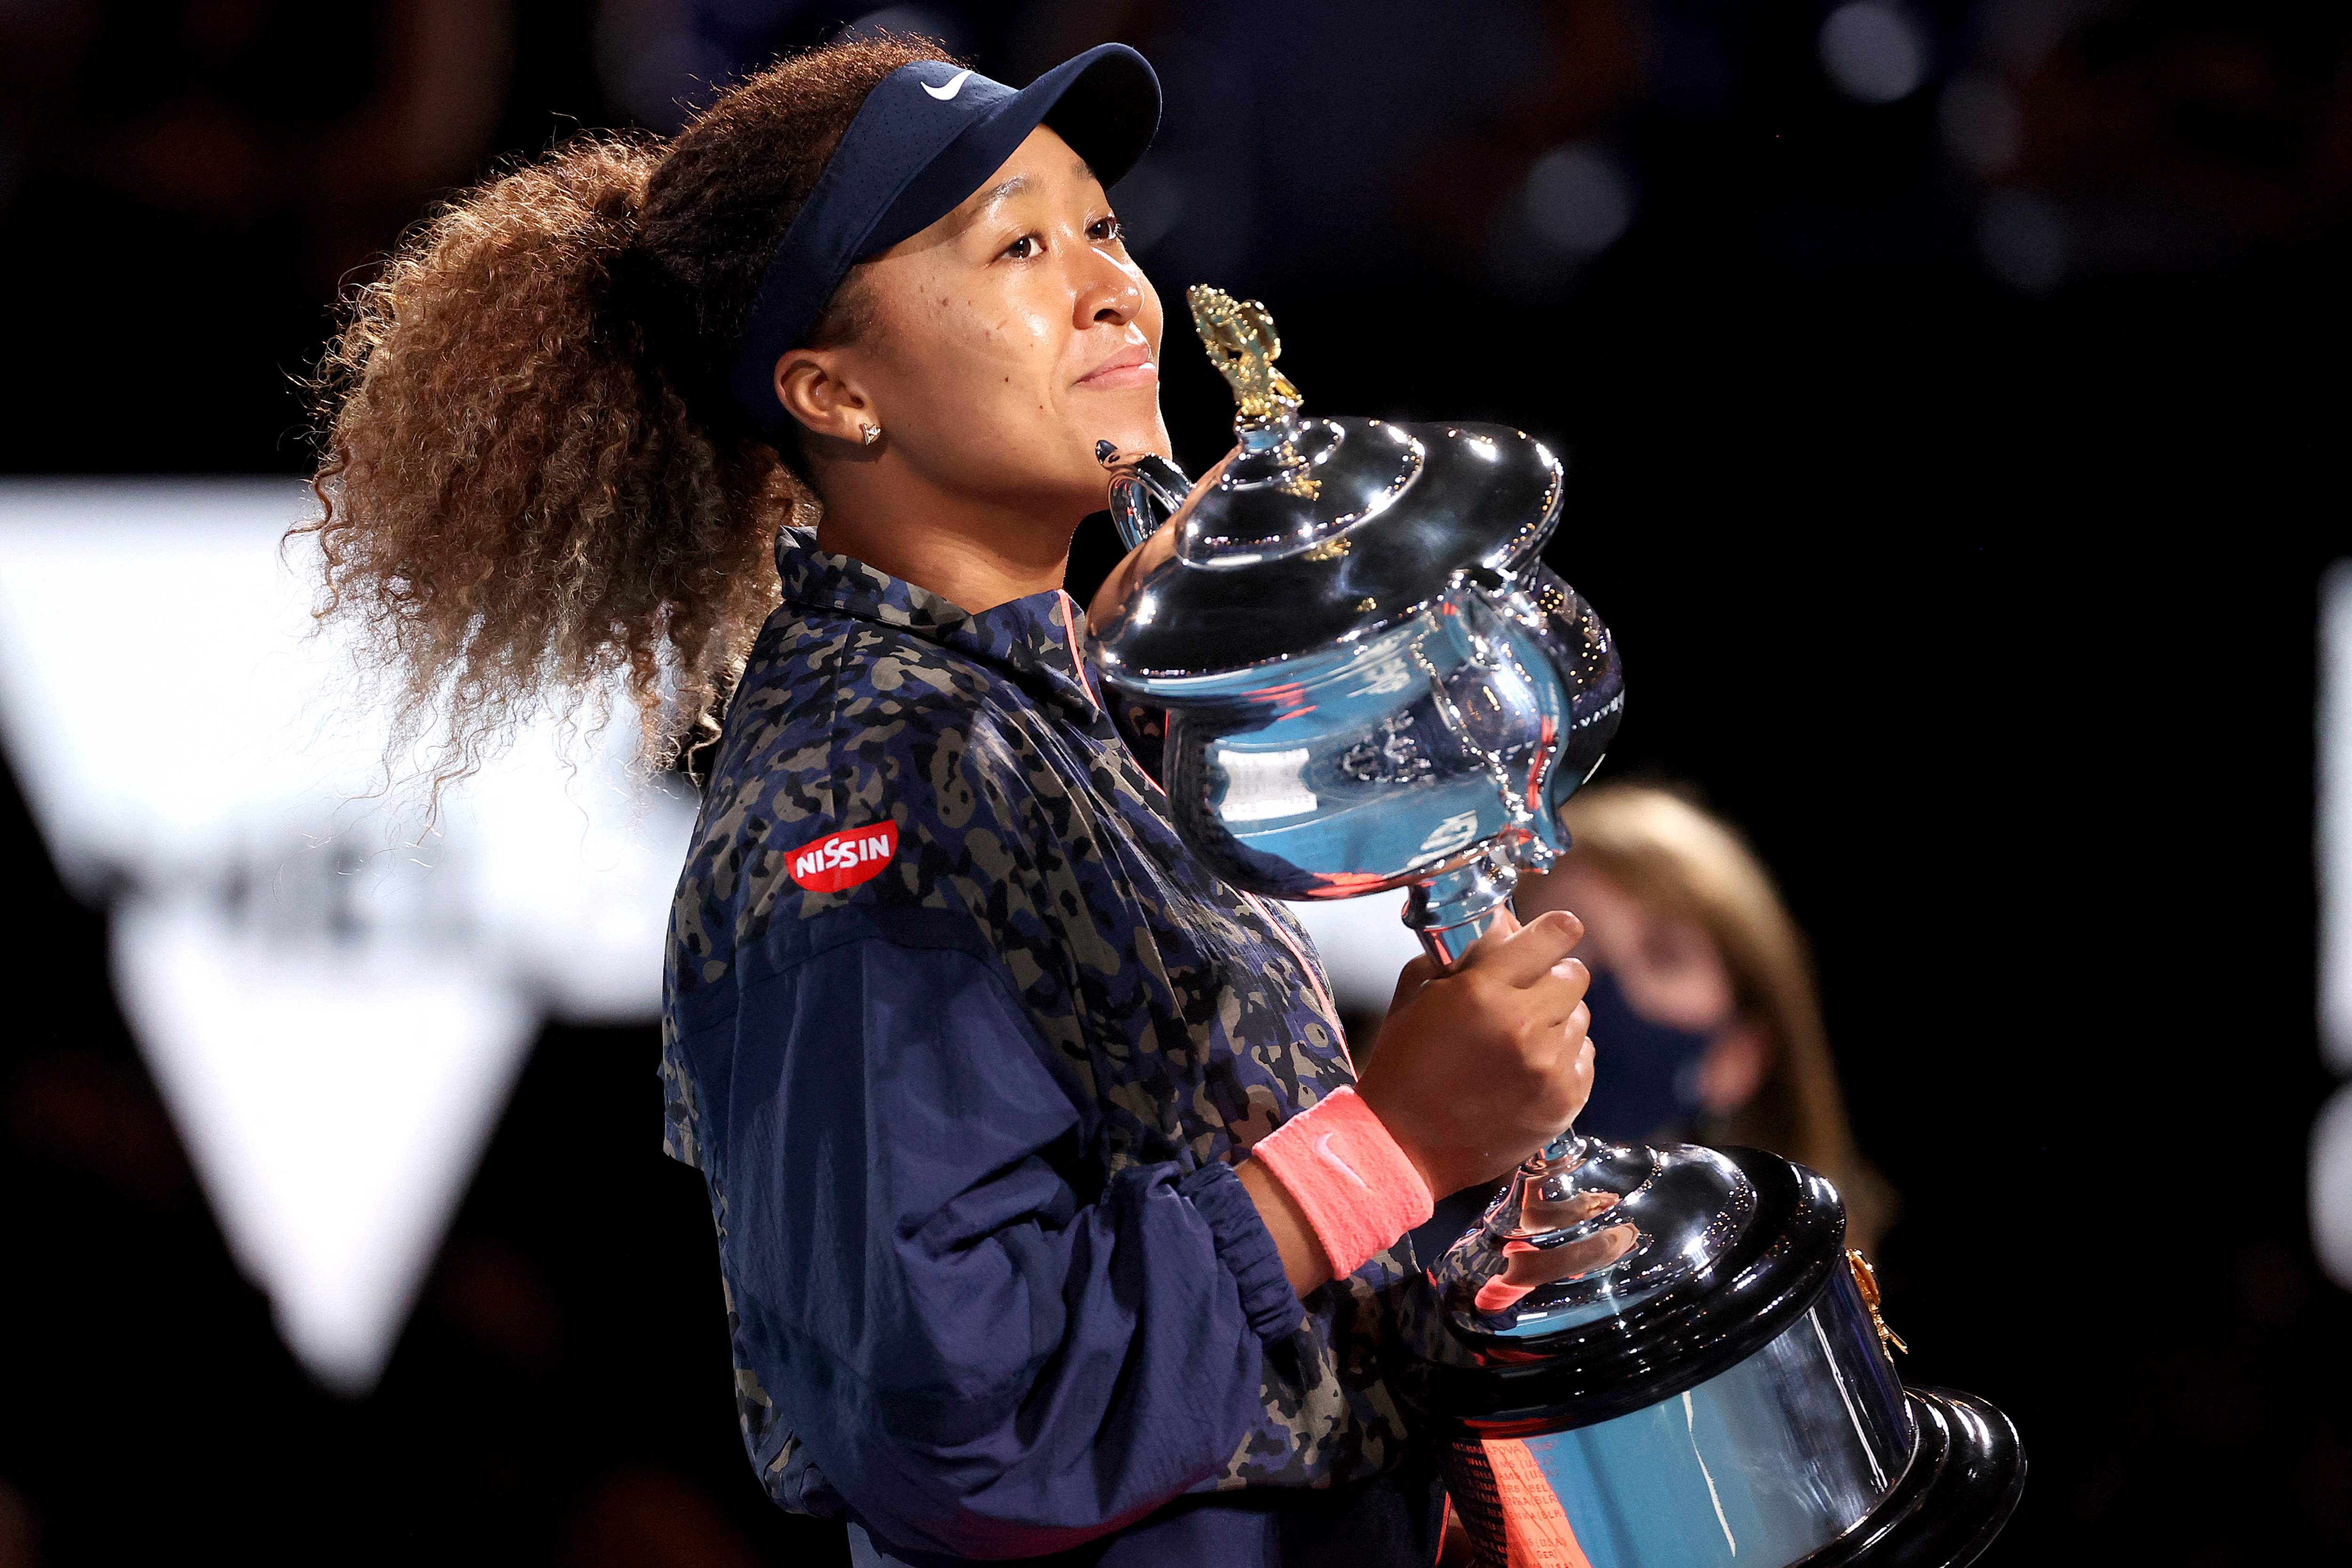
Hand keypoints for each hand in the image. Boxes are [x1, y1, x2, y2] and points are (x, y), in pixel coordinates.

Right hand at [1355, 909, 1595, 1197]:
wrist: (1403, 1147)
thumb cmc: (1404, 1067)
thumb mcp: (1417, 995)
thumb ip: (1462, 951)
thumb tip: (1505, 922)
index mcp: (1484, 991)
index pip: (1555, 934)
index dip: (1553, 931)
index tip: (1547, 937)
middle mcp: (1524, 1026)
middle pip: (1575, 974)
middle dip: (1550, 976)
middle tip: (1524, 993)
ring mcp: (1549, 1067)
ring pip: (1581, 1016)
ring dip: (1556, 1019)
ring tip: (1519, 1039)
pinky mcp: (1564, 1102)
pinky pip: (1584, 1056)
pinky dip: (1562, 1057)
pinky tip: (1527, 1069)